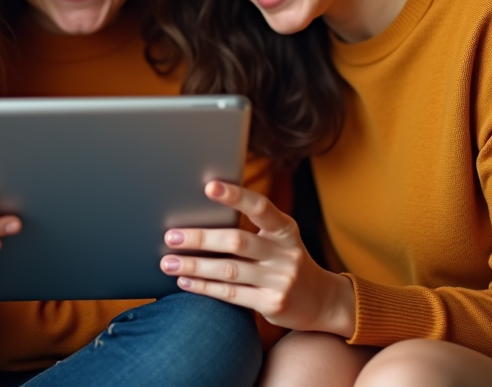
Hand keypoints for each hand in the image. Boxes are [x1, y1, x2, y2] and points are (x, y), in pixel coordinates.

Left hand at [159, 180, 355, 336]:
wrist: (324, 301)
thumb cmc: (287, 261)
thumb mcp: (279, 239)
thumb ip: (251, 228)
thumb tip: (200, 215)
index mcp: (285, 229)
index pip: (260, 207)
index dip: (236, 196)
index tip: (209, 187)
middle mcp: (285, 253)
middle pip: (236, 241)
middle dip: (200, 238)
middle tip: (171, 236)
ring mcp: (280, 280)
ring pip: (229, 270)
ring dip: (195, 265)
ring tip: (168, 262)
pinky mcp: (272, 304)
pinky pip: (231, 294)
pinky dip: (204, 287)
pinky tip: (185, 281)